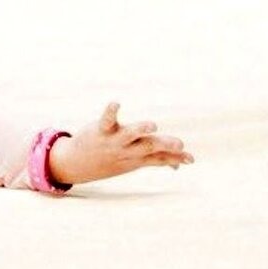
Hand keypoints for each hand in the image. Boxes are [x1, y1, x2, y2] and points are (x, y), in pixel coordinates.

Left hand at [47, 102, 193, 185]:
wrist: (76, 165)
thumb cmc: (110, 160)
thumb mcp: (133, 162)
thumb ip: (157, 160)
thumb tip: (177, 165)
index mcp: (137, 158)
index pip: (158, 159)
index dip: (174, 158)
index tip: (191, 159)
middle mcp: (127, 151)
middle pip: (148, 147)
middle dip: (164, 145)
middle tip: (179, 144)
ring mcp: (113, 141)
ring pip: (129, 135)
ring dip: (140, 130)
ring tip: (152, 125)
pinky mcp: (100, 130)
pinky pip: (106, 120)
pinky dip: (111, 111)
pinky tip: (116, 103)